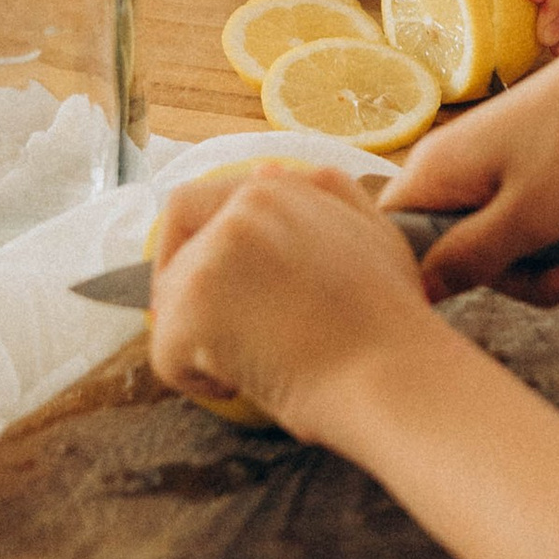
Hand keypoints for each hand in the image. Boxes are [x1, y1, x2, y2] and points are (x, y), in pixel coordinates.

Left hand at [147, 163, 431, 430]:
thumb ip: (324, 194)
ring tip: (247, 364)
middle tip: (218, 332)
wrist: (393, 375)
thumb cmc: (390, 320)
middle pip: (174, 245)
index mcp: (277, 189)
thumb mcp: (373, 233)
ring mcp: (215, 254)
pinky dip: (193, 379)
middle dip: (183, 288)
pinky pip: (164, 352)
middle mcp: (241, 207)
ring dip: (196, 337)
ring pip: (168, 301)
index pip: (194, 204)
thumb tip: (264, 172)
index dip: (196, 249)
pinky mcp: (196, 308)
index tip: (221, 291)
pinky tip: (238, 386)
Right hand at [383, 30, 558, 296]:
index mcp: (439, 173)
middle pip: (481, 259)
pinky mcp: (548, 173)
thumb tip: (419, 289)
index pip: (406, 243)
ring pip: (533, 249)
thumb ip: (469, 259)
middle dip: (546, 279)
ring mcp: (508, 171)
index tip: (494, 288)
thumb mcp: (526, 217)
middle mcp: (465, 171)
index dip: (435, 280)